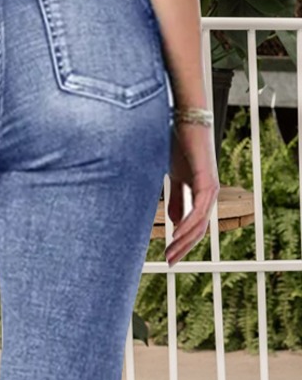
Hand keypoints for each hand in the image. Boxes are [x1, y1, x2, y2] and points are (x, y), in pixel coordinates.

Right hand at [165, 119, 219, 266]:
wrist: (183, 117)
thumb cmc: (177, 142)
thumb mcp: (173, 176)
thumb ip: (176, 198)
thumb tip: (174, 221)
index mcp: (201, 192)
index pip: (194, 225)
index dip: (182, 243)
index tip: (169, 256)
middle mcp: (210, 192)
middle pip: (199, 229)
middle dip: (184, 248)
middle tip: (170, 262)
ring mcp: (210, 186)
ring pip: (200, 223)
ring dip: (184, 240)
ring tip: (171, 252)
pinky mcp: (206, 179)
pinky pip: (198, 209)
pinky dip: (187, 223)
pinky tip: (176, 233)